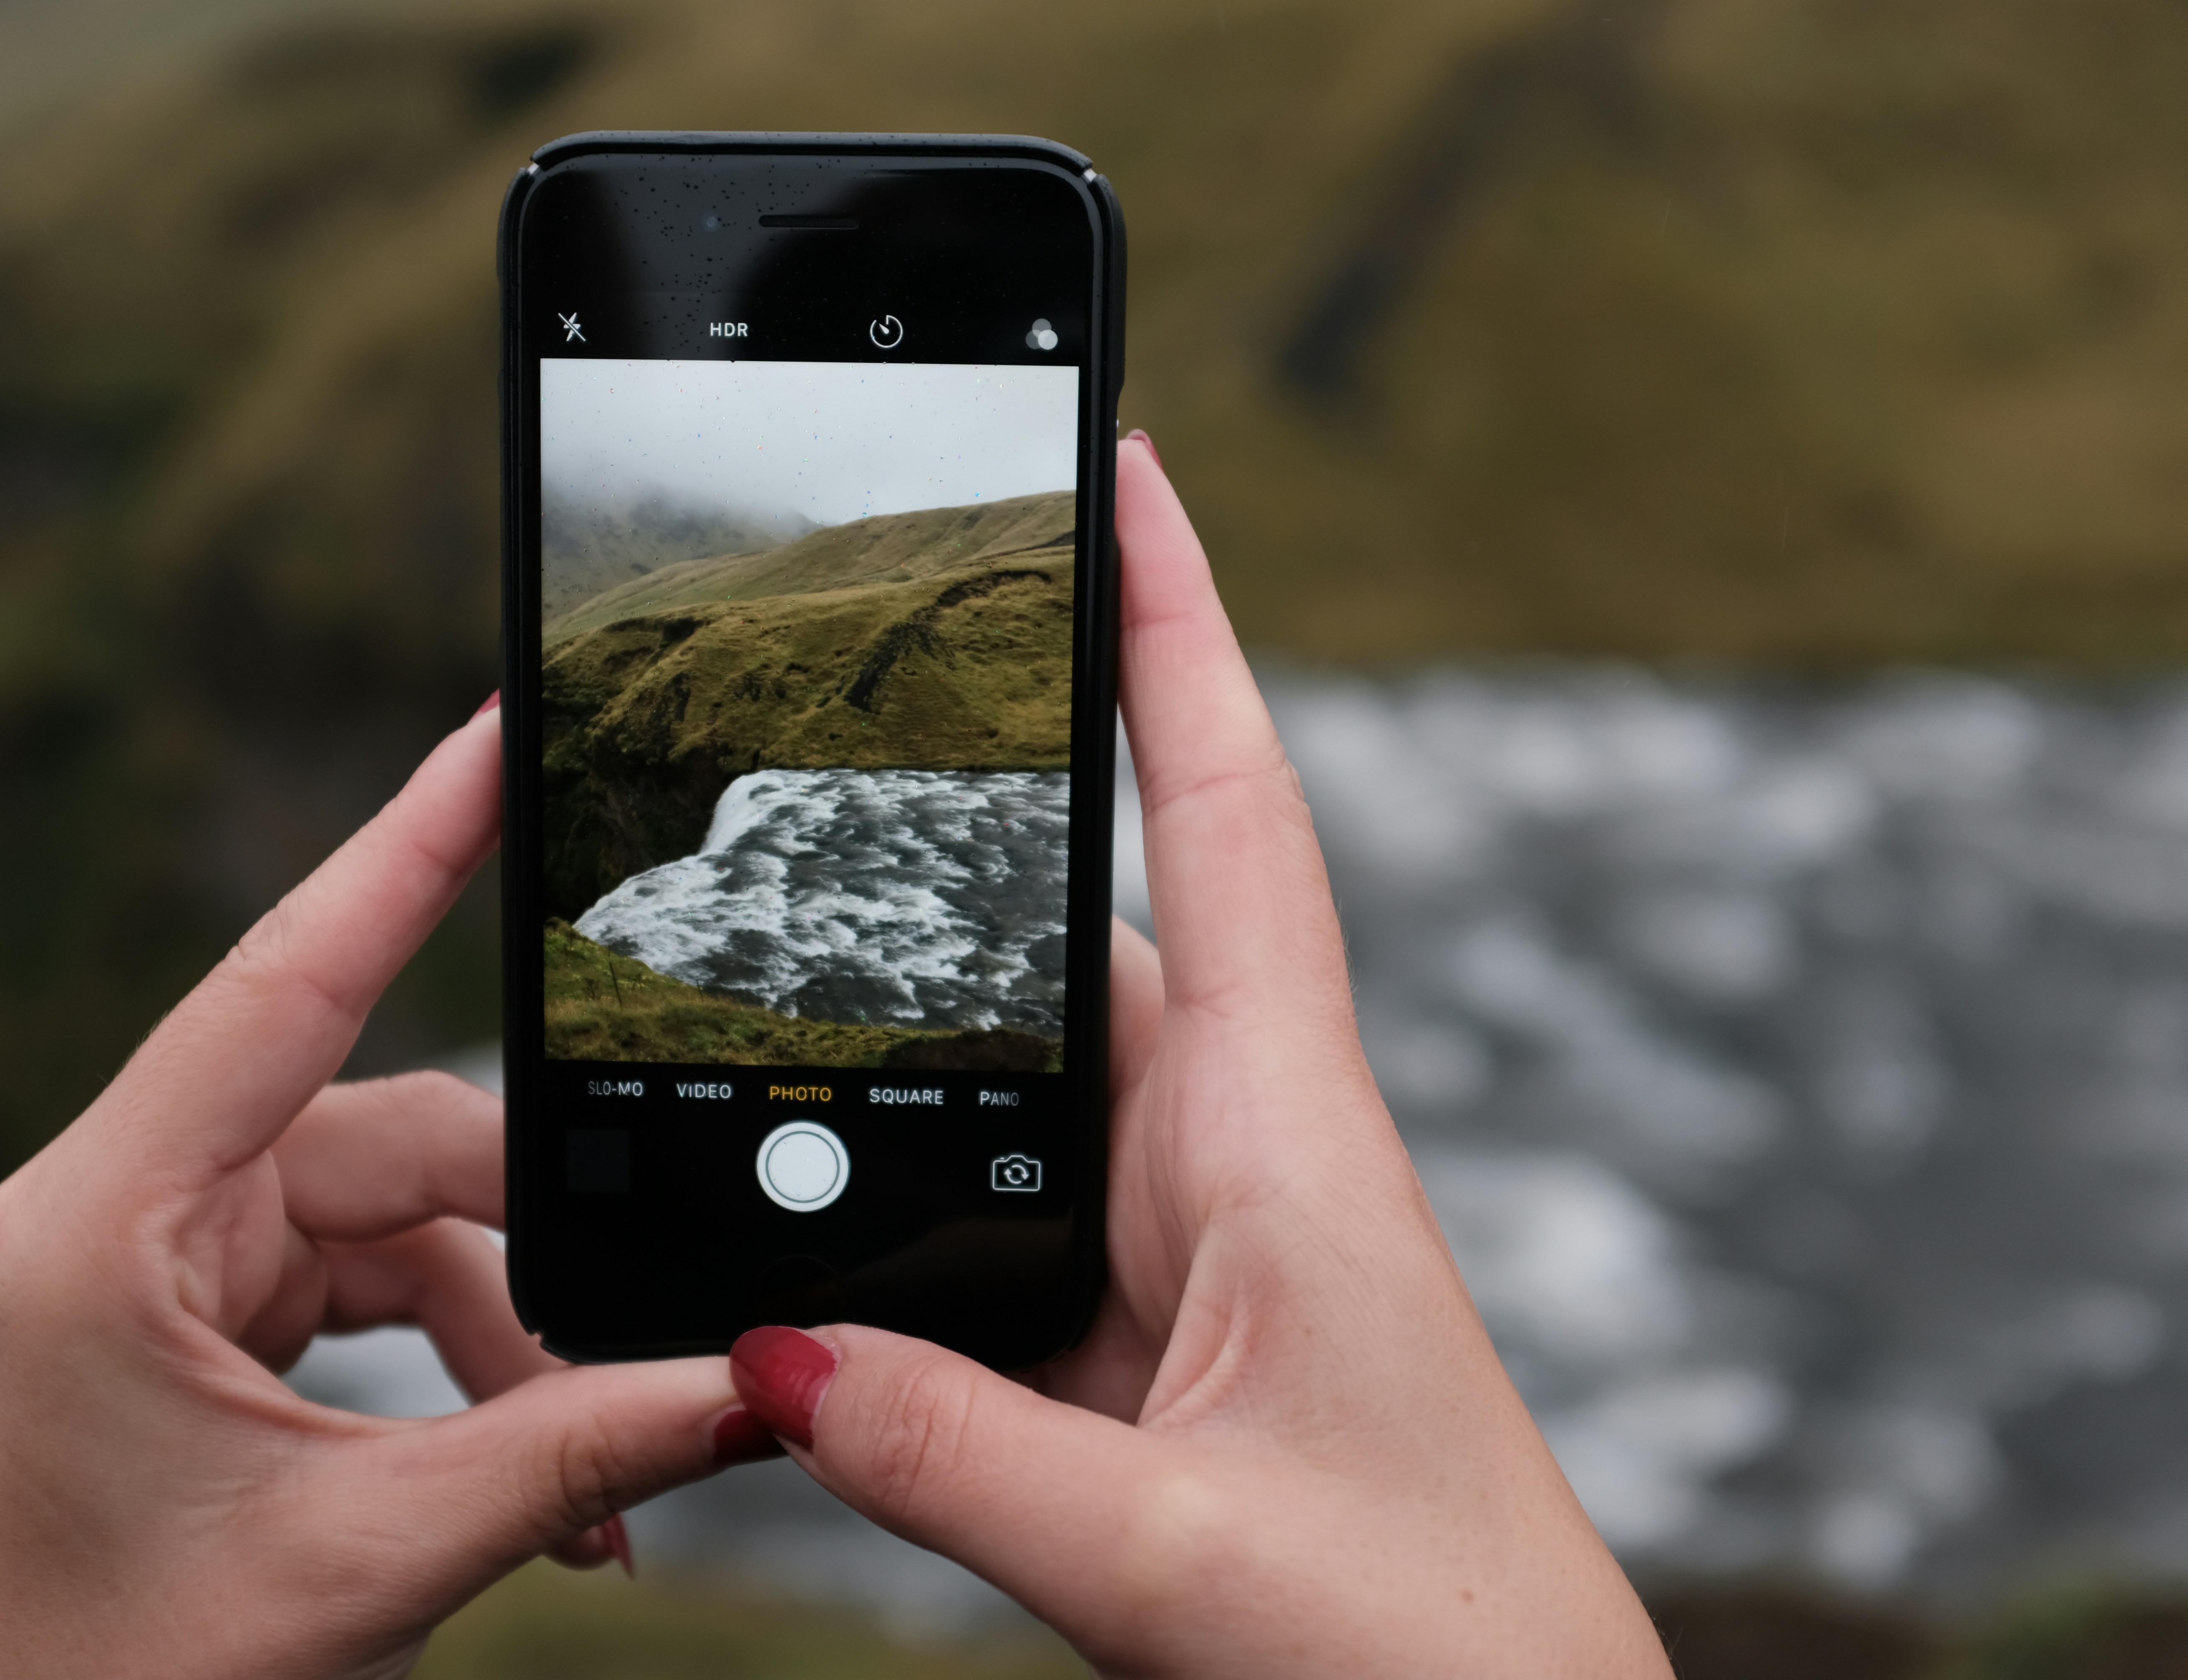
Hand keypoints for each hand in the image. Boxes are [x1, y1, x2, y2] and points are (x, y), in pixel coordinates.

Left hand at [0, 703, 759, 1679]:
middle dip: (539, 1235)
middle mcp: (125, 1212)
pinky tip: (546, 1481)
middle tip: (665, 1310)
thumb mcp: (373, 1555)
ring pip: (405, 1220)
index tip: (497, 730)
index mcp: (102, 1226)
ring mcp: (167, 1262)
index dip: (403, 846)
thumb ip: (576, 1449)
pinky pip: (383, 1286)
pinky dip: (476, 1366)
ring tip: (593, 1468)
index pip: (282, 982)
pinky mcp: (210, 1315)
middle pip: (391, 1139)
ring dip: (516, 1334)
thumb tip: (758, 1379)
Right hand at [725, 436, 1671, 1676]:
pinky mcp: (1140, 1329)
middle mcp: (1233, 1157)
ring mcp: (1183, 1239)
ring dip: (913, 1040)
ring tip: (757, 980)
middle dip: (970, 814)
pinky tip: (813, 1228)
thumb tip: (773, 1365)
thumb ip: (964, 1464)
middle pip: (1084, 929)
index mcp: (1284, 1140)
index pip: (1226, 823)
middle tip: (828, 692)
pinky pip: (995, 1208)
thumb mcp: (1182, 1556)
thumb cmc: (1429, 1645)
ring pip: (1018, 1077)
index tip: (1125, 473)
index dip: (1179, 636)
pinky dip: (902, 1193)